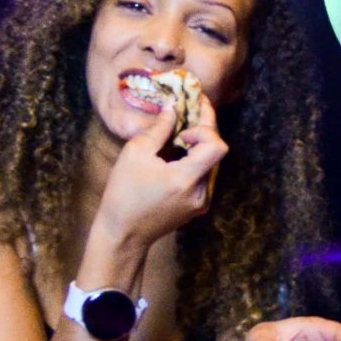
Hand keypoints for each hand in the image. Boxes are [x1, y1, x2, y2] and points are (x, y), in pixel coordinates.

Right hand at [91, 86, 228, 252]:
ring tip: (182, 130)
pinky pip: (204, 175)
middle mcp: (201, 192)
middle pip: (216, 152)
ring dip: (200, 144)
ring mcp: (202, 201)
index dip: (205, 129)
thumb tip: (173, 107)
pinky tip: (179, 152)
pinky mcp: (198, 206)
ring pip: (211, 163)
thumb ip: (159, 128)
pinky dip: (195, 160)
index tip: (183, 129)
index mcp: (186, 180)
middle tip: (190, 108)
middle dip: (204, 129)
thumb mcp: (135, 154)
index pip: (217, 146)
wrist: (124, 233)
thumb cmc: (124, 194)